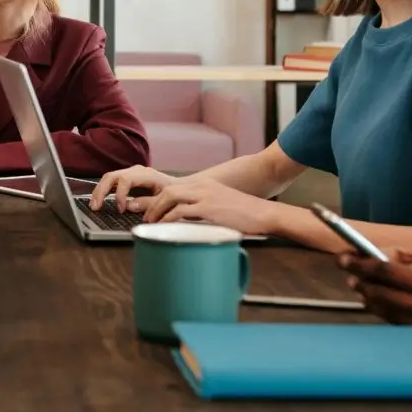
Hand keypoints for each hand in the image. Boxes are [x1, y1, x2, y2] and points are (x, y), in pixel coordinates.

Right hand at [89, 166, 176, 211]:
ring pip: (108, 178)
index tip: (121, 210)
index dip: (119, 194)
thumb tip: (129, 206)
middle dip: (101, 191)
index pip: (125, 179)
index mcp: (145, 174)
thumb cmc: (174, 194)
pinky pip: (110, 182)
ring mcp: (129, 174)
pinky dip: (102, 191)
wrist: (179, 188)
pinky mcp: (126, 179)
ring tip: (94, 206)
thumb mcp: (165, 199)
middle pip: (111, 176)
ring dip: (98, 191)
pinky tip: (98, 201)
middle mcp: (135, 171)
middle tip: (96, 207)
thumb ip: (149, 203)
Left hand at [137, 178, 275, 232]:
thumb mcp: (220, 205)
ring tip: (152, 224)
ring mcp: (205, 195)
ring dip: (157, 211)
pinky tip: (164, 227)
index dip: (159, 200)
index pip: (174, 188)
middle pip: (168, 190)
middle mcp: (202, 186)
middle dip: (154, 204)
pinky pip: (180, 211)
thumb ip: (203, 209)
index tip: (153, 212)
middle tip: (147, 218)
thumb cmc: (245, 215)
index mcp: (204, 184)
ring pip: (170, 197)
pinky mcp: (208, 207)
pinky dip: (168, 219)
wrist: (264, 214)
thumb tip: (188, 221)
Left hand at [338, 249, 411, 362]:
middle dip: (362, 282)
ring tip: (361, 290)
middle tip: (347, 273)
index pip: (388, 272)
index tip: (347, 258)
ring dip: (372, 301)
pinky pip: (405, 329)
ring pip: (390, 314)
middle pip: (383, 295)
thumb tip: (403, 255)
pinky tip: (384, 309)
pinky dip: (390, 317)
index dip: (363, 265)